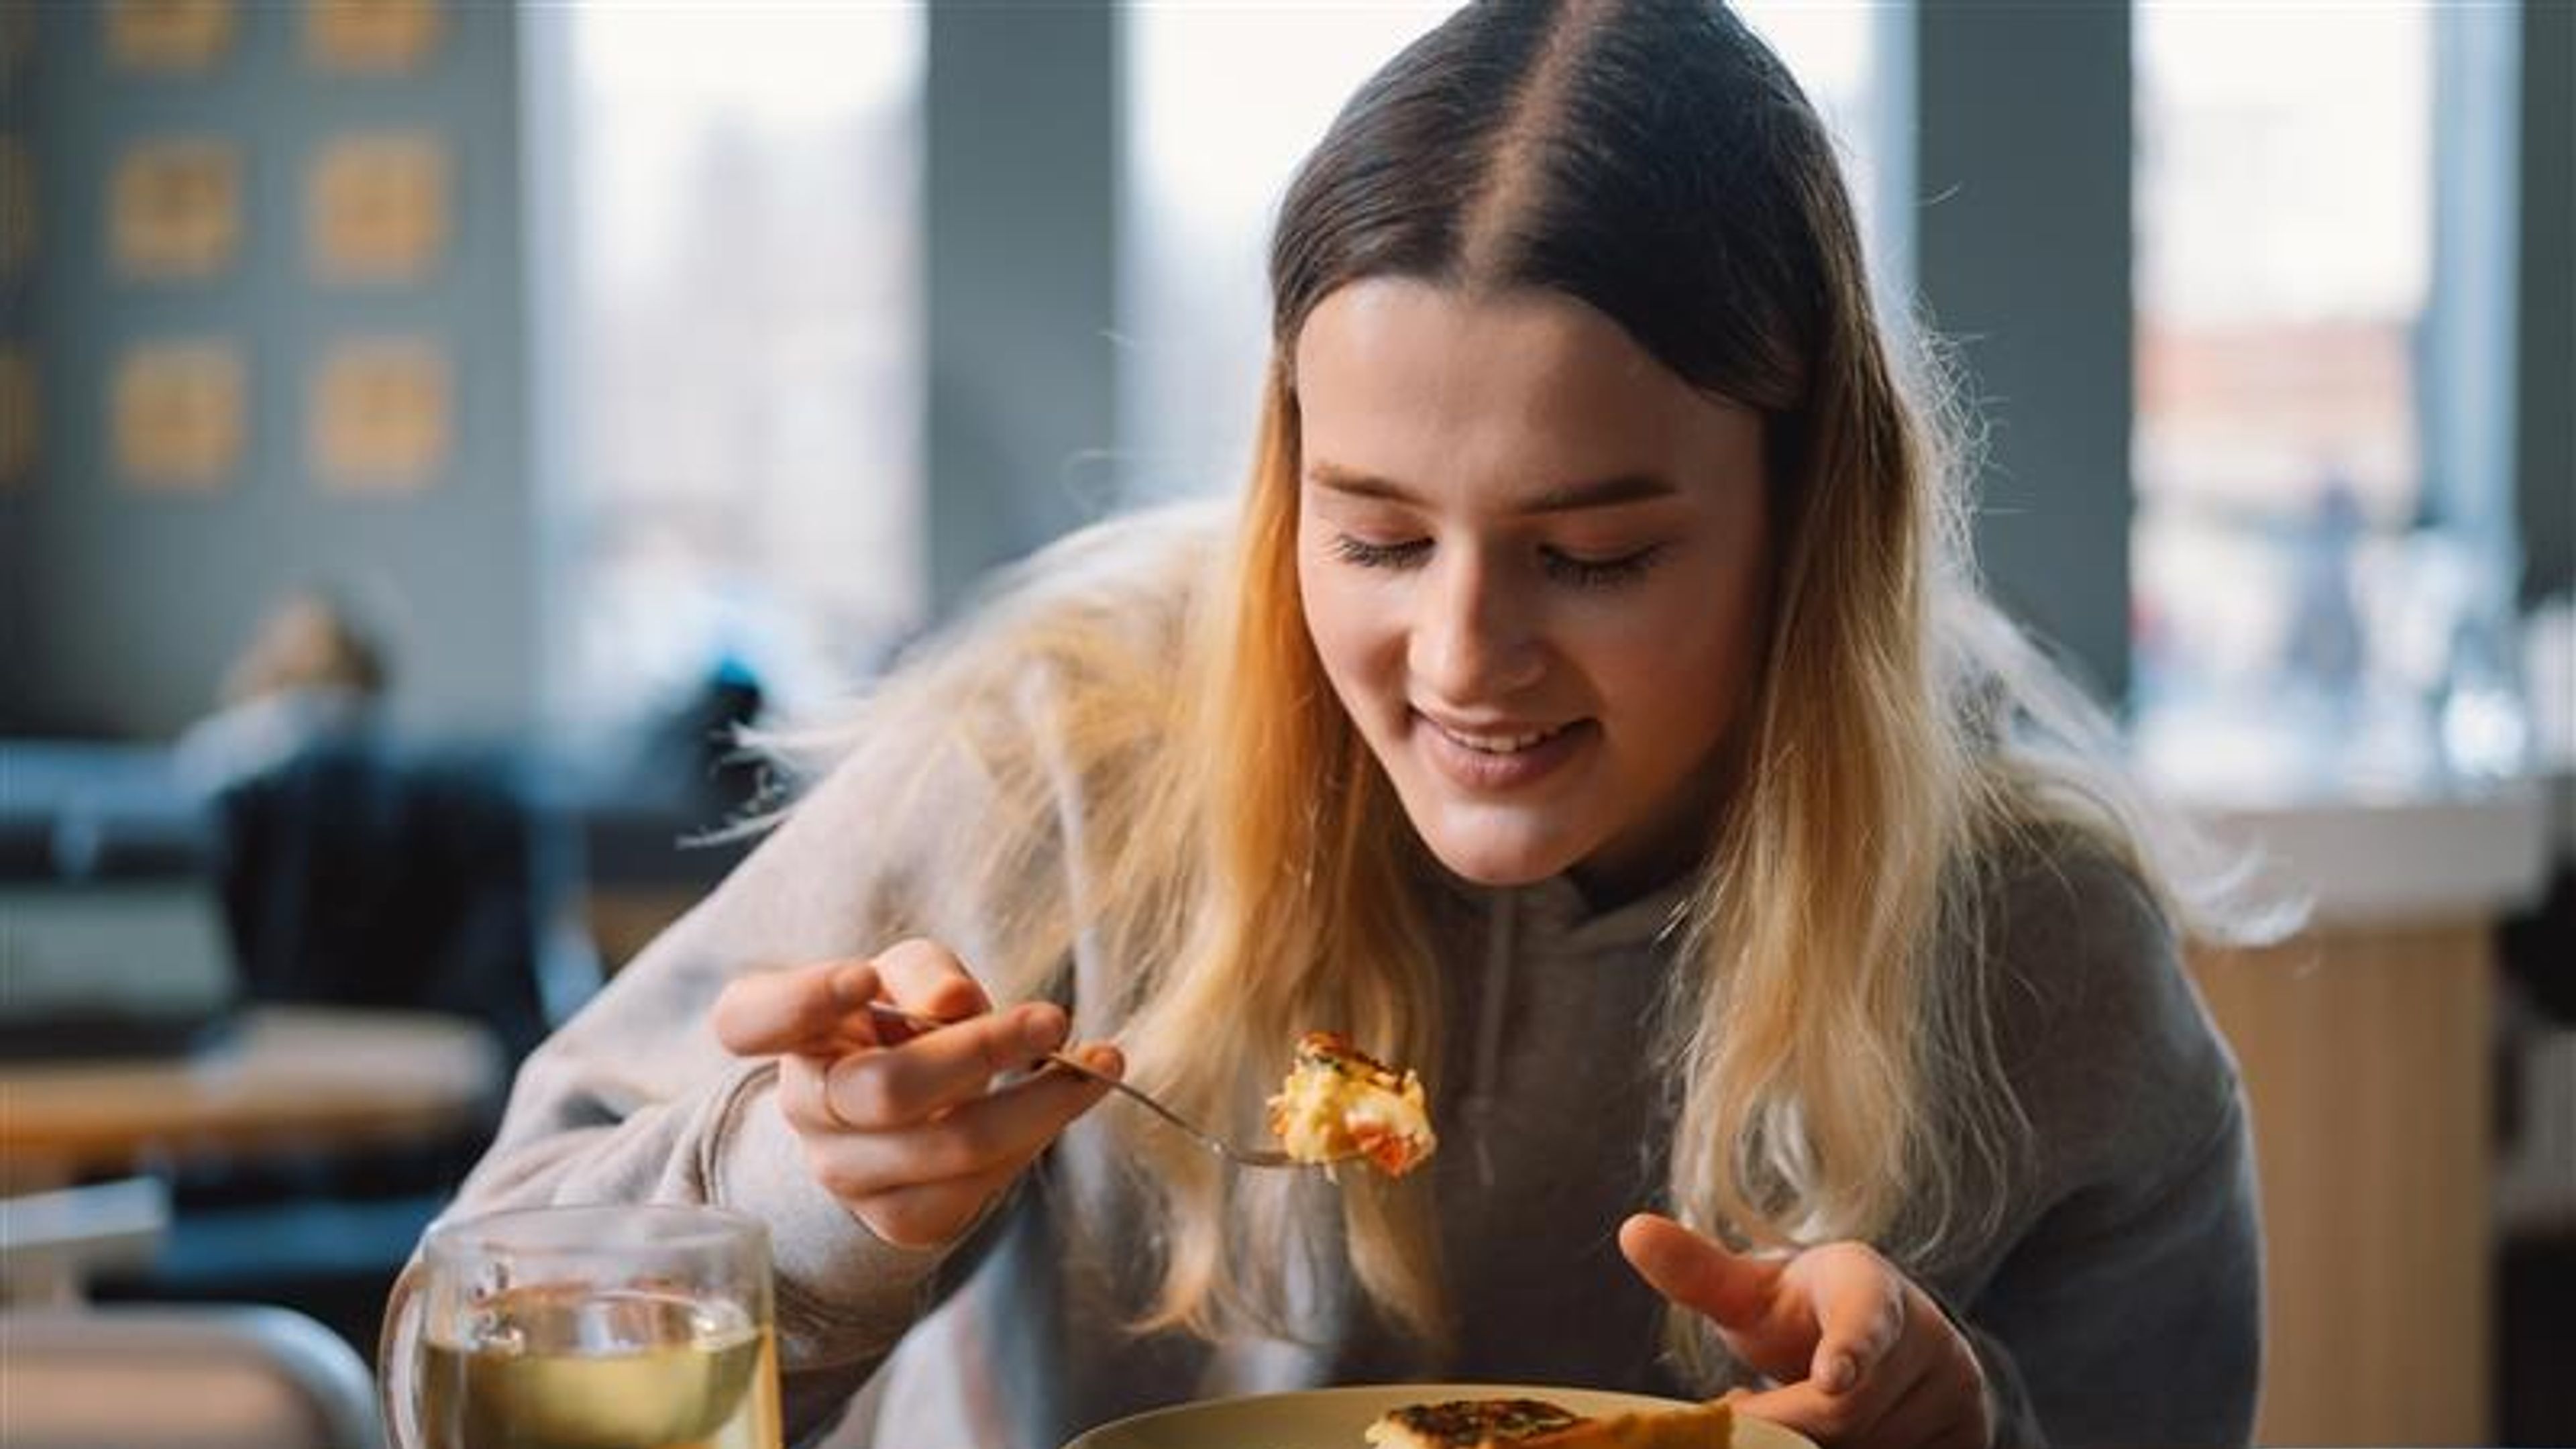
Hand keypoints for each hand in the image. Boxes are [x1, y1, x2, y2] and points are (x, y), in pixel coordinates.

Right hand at [713, 938, 1119, 1249]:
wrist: (899, 1114)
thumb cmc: (897, 1023)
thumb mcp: (904, 974)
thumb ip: (923, 972)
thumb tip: (953, 1003)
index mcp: (790, 1033)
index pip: (752, 1020)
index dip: (803, 1000)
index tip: (861, 976)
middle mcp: (804, 1107)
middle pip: (889, 1090)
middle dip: (981, 1051)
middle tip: (1053, 1018)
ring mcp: (847, 1172)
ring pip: (952, 1146)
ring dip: (1041, 1103)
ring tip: (1103, 1062)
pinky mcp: (899, 1219)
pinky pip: (979, 1186)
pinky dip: (1039, 1137)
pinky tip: (1071, 1098)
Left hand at [1618, 1213, 1990, 1448]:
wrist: (1877, 1339)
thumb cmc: (1800, 1314)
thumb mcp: (1750, 1295)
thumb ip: (1697, 1273)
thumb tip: (1631, 1230)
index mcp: (1868, 1282)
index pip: (1863, 1315)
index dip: (1851, 1345)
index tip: (1833, 1375)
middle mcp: (1927, 1331)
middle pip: (1845, 1413)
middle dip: (1789, 1423)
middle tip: (1746, 1413)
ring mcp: (1958, 1386)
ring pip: (1873, 1448)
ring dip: (1820, 1448)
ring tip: (1799, 1415)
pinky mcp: (1972, 1432)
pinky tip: (1836, 1441)